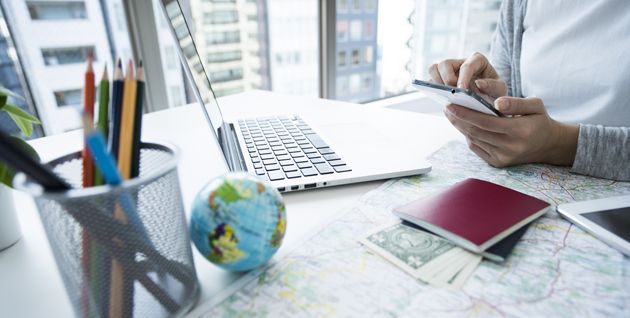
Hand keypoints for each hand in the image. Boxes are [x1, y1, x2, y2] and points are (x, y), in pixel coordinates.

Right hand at [428, 52, 503, 92]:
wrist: (488, 99)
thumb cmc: (494, 92)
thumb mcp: (500, 90)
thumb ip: (493, 86)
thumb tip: (478, 84)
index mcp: (477, 60)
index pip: (467, 65)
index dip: (463, 77)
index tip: (462, 90)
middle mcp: (460, 63)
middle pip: (444, 63)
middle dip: (446, 79)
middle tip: (453, 93)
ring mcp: (448, 71)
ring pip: (434, 69)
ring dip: (436, 82)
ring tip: (445, 95)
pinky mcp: (440, 80)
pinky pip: (430, 81)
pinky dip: (433, 89)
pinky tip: (441, 98)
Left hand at [444, 96, 578, 166]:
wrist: (548, 145)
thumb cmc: (539, 120)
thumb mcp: (536, 105)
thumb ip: (516, 102)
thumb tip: (497, 102)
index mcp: (520, 131)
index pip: (486, 122)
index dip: (466, 113)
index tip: (451, 104)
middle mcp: (511, 147)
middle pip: (477, 131)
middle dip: (459, 118)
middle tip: (446, 106)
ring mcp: (503, 157)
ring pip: (475, 139)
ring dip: (460, 127)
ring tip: (451, 113)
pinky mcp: (498, 163)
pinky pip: (477, 148)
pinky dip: (468, 136)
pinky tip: (462, 125)